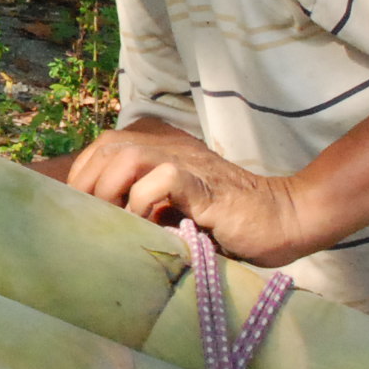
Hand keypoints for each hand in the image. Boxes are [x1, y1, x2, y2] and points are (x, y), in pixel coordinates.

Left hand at [62, 122, 325, 265]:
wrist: (285, 220)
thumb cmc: (229, 223)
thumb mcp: (176, 211)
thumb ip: (145, 206)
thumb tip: (99, 222)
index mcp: (163, 150)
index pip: (104, 145)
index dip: (84, 174)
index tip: (84, 209)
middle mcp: (173, 149)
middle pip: (109, 145)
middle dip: (89, 184)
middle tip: (96, 219)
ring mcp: (190, 164)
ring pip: (128, 155)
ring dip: (111, 189)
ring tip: (117, 219)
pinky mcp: (207, 186)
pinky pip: (164, 178)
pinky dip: (145, 200)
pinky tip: (151, 223)